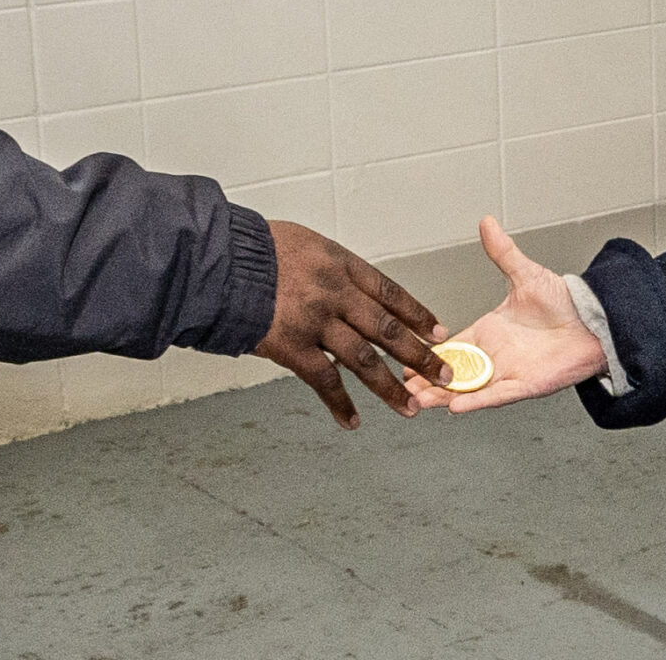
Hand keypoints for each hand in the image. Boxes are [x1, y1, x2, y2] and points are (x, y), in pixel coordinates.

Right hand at [255, 220, 449, 427]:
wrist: (220, 262)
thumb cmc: (255, 249)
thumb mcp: (303, 244)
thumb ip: (329, 268)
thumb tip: (345, 286)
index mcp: (340, 265)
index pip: (390, 292)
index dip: (417, 315)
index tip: (438, 332)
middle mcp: (336, 293)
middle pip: (387, 329)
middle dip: (420, 354)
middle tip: (445, 373)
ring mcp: (316, 322)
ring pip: (364, 360)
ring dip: (390, 387)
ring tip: (409, 408)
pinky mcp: (293, 347)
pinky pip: (324, 381)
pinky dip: (339, 404)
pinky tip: (352, 422)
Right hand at [403, 216, 609, 413]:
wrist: (595, 321)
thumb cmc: (564, 302)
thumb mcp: (526, 274)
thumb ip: (502, 252)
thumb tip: (487, 223)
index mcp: (489, 331)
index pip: (451, 344)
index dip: (428, 352)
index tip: (405, 356)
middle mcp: (495, 354)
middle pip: (453, 372)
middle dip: (427, 379)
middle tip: (402, 384)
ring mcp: (508, 372)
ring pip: (467, 389)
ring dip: (443, 396)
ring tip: (419, 400)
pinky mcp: (524, 385)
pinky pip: (495, 396)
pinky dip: (475, 402)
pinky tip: (455, 406)